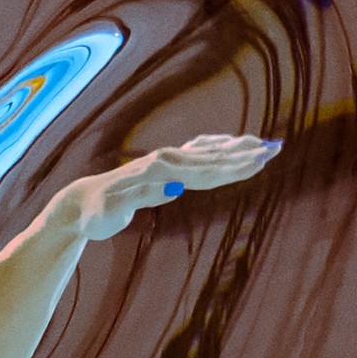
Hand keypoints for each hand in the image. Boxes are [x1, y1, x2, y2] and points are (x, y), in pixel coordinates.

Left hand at [52, 134, 279, 241]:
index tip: (258, 162)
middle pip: (212, 159)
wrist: (81, 202)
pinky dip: (217, 148)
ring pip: (208, 153)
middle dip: (244, 156)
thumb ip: (143, 198)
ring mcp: (164, 161)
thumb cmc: (96, 214)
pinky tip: (232, 144)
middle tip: (275, 149)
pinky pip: (196, 154)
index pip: (203, 172)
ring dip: (237, 149)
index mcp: (158, 172)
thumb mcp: (114, 213)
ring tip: (265, 143)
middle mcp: (163, 162)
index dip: (232, 168)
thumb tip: (176, 187)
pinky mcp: (162, 166)